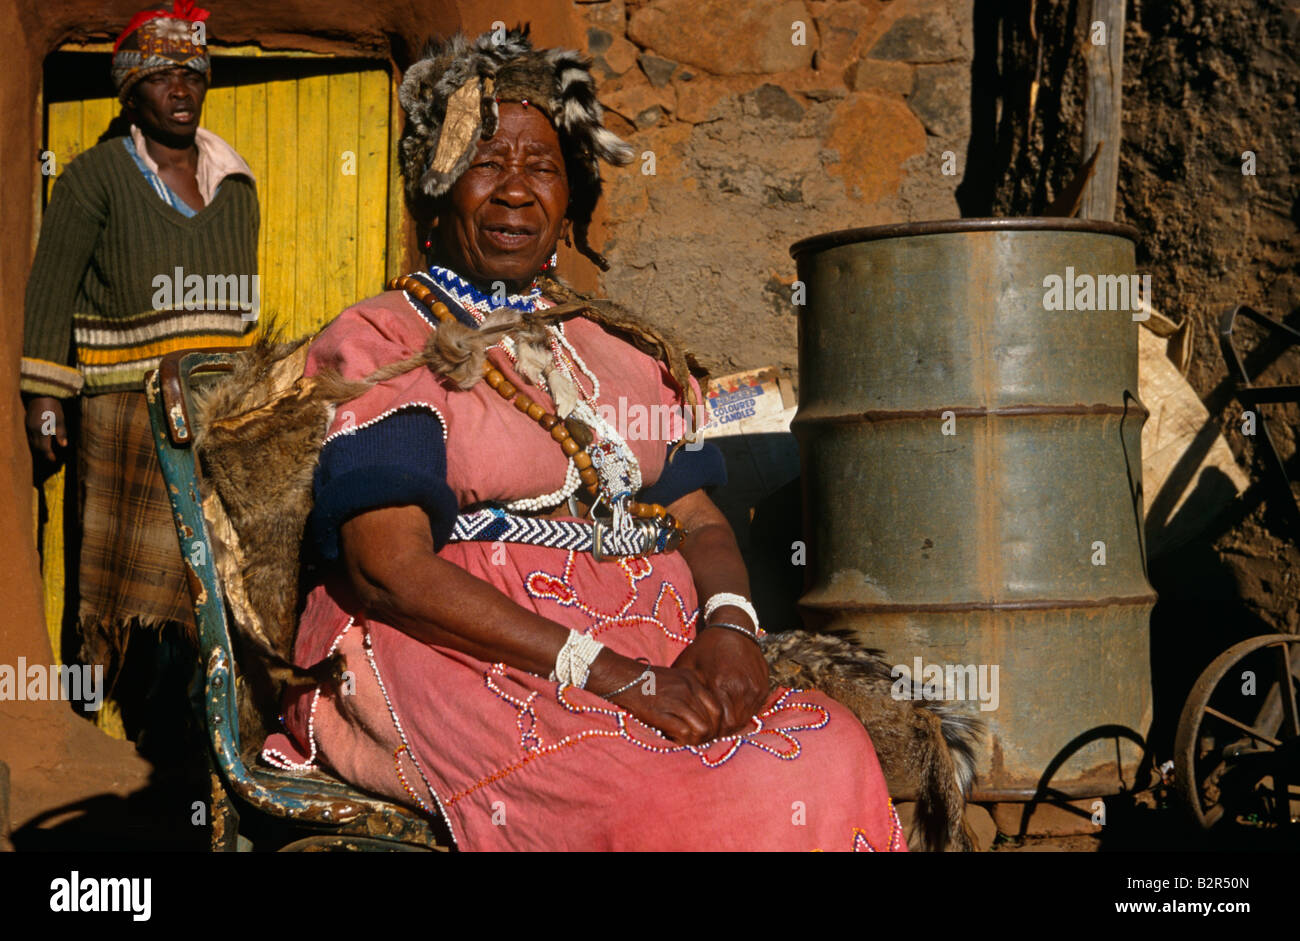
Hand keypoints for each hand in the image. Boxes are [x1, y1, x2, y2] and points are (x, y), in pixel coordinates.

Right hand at [25, 397, 66, 463]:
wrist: (41, 394)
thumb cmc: (54, 406)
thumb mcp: (60, 420)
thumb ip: (61, 433)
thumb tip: (63, 445)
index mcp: (42, 430)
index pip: (44, 447)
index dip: (48, 455)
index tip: (54, 460)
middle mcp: (32, 430)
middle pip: (36, 446)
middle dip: (43, 452)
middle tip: (50, 456)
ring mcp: (28, 425)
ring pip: (31, 441)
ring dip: (38, 447)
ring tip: (46, 450)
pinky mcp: (26, 422)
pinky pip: (29, 435)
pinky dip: (35, 440)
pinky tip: (40, 440)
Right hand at [602, 663, 724, 745]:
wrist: (624, 679)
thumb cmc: (649, 683)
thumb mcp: (677, 679)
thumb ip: (692, 693)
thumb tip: (705, 720)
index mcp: (693, 680)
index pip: (717, 708)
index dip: (715, 724)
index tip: (707, 732)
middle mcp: (688, 689)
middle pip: (711, 721)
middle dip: (706, 735)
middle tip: (695, 740)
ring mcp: (676, 700)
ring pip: (701, 729)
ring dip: (695, 740)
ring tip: (685, 740)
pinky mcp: (662, 712)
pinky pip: (684, 732)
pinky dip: (682, 740)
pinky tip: (674, 738)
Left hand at [673, 627, 769, 736]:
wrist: (733, 629)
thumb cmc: (706, 647)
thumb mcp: (688, 664)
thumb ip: (683, 690)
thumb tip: (672, 713)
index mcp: (720, 684)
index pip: (717, 723)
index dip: (708, 731)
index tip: (699, 730)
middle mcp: (741, 689)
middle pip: (732, 725)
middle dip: (720, 730)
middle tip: (708, 730)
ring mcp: (755, 688)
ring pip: (744, 719)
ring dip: (732, 723)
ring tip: (718, 722)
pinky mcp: (763, 687)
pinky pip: (753, 710)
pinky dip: (742, 713)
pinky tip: (730, 710)